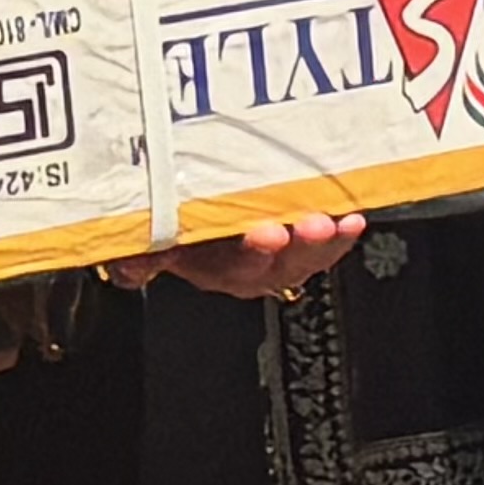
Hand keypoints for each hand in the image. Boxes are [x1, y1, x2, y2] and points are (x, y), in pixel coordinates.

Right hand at [105, 211, 365, 300]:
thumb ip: (139, 254)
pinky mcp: (301, 239)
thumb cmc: (178, 226)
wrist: (196, 224)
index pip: (230, 264)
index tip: (266, 233)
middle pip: (277, 263)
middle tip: (312, 224)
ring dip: (325, 241)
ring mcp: (277, 257)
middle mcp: (247, 267)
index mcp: (210, 266)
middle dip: (298, 245)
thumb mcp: (151, 239)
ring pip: (305, 256)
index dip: (251, 252)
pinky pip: (324, 243)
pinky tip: (355, 217)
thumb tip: (129, 264)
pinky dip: (341, 232)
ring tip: (341, 222)